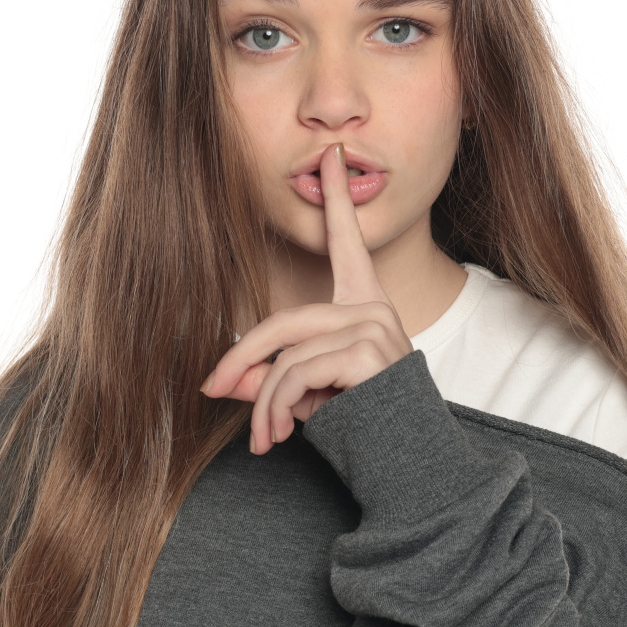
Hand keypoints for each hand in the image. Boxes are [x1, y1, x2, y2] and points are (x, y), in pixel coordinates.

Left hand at [198, 141, 414, 454]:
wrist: (414, 469)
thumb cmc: (366, 429)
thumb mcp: (311, 397)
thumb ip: (272, 379)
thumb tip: (223, 380)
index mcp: (366, 306)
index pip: (347, 244)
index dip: (337, 200)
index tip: (328, 156)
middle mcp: (373, 309)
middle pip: (284, 321)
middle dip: (240, 357)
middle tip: (212, 389)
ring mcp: (374, 327)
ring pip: (287, 355)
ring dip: (263, 403)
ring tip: (264, 438)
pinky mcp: (368, 351)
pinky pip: (297, 372)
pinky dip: (276, 408)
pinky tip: (282, 435)